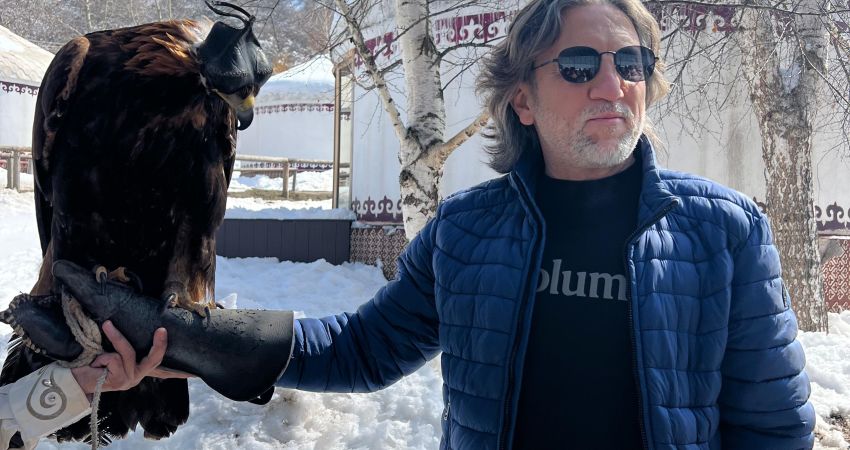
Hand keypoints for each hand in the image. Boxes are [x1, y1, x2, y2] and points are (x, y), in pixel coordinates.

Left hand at [71, 321, 185, 394]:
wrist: (73, 383)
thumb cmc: (92, 365)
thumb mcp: (112, 354)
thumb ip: (123, 349)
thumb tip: (132, 328)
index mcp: (136, 370)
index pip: (156, 362)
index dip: (167, 353)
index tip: (170, 339)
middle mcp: (137, 376)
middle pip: (154, 358)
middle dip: (159, 344)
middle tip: (161, 330)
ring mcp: (130, 379)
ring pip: (128, 352)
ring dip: (116, 337)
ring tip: (105, 329)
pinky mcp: (120, 380)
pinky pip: (114, 358)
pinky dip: (102, 357)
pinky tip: (95, 364)